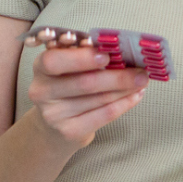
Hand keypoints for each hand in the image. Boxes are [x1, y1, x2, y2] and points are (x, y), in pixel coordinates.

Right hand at [28, 45, 147, 148]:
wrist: (52, 127)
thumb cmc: (66, 88)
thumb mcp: (66, 68)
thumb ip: (84, 56)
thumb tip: (119, 50)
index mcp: (41, 68)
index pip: (54, 61)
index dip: (81, 58)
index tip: (107, 56)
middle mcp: (42, 92)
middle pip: (83, 82)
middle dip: (117, 76)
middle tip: (140, 71)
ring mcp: (54, 114)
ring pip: (98, 99)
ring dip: (125, 88)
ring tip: (142, 81)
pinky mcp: (69, 131)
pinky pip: (103, 115)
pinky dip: (124, 104)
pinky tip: (135, 96)